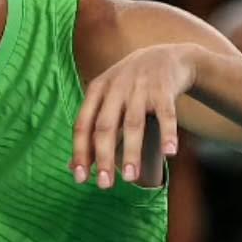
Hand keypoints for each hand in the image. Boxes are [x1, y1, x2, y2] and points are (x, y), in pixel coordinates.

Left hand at [71, 43, 196, 188]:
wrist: (168, 55)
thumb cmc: (131, 86)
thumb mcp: (107, 99)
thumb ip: (91, 131)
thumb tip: (72, 169)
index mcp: (97, 90)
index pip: (83, 125)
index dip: (80, 153)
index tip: (81, 179)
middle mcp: (116, 87)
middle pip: (105, 127)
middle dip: (104, 157)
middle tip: (105, 185)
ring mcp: (141, 87)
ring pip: (133, 124)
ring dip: (131, 152)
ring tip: (130, 178)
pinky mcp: (165, 88)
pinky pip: (166, 114)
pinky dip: (168, 133)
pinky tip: (170, 154)